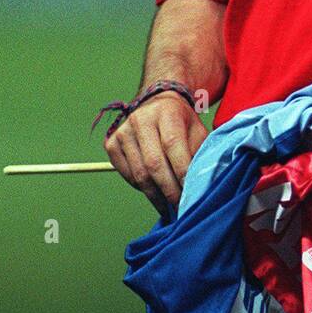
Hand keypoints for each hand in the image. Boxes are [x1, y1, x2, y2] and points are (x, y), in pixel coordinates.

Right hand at [104, 91, 208, 216]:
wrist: (156, 104)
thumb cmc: (182, 122)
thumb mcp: (198, 130)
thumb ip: (200, 153)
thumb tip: (200, 184)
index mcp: (166, 112)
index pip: (172, 145)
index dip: (181, 172)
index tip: (190, 193)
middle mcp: (141, 119)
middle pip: (153, 163)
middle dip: (169, 191)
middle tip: (180, 208)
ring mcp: (123, 132)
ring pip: (139, 174)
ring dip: (155, 196)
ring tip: (169, 208)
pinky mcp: (111, 144)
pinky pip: (127, 175)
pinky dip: (142, 189)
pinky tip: (155, 192)